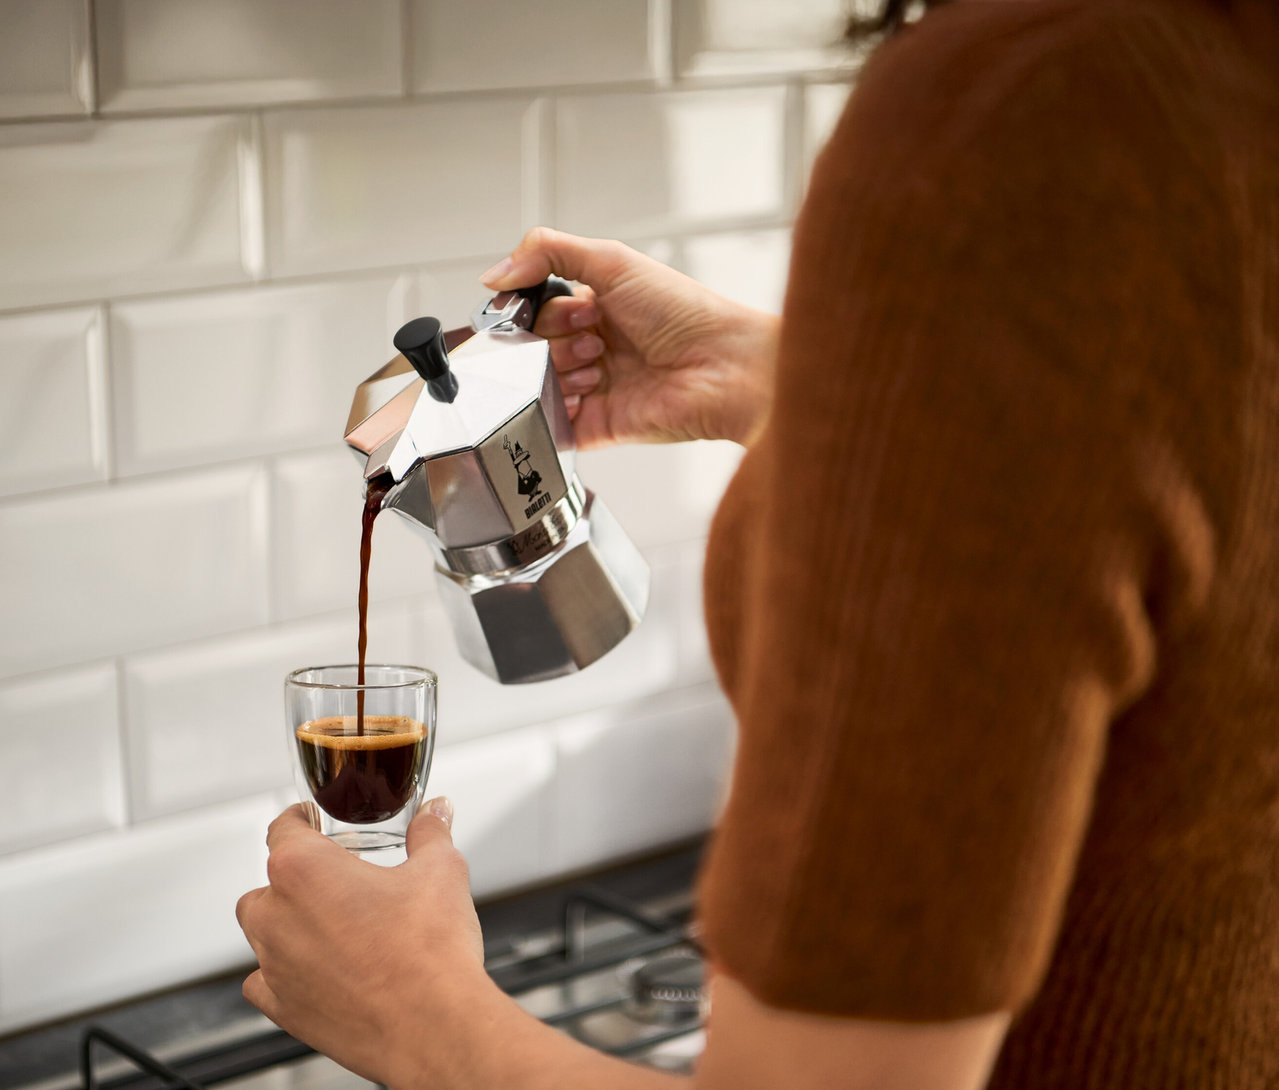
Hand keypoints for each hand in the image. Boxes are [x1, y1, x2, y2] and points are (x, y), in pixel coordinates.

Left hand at [236, 799, 490, 1086]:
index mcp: (304, 869)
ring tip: (333, 925)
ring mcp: (274, 964)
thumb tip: (435, 813)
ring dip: (288, 922)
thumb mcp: (440, 872)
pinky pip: (263, 981)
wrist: (433, 1026)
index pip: (284, 828)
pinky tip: (317, 968)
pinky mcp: (281, 1008)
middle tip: (339, 880)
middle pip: (269, 881)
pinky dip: (282, 972)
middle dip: (298, 876)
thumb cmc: (430, 951)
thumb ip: (431, 833)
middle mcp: (277, 914)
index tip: (309, 819)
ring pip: (262, 930)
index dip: (300, 818)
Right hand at [482, 227, 779, 448]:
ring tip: (601, 365)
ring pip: (540, 384)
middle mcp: (594, 348)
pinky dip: (558, 410)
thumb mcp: (613, 261)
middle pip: (533, 348)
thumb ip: (548, 252)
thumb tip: (495, 273)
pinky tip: (586, 393)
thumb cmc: (686, 315)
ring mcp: (595, 389)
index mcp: (596, 307)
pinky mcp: (598, 428)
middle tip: (592, 336)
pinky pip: (554, 426)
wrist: (724, 368)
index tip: (571, 307)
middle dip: (555, 340)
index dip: (543, 310)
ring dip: (562, 371)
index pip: (536, 310)